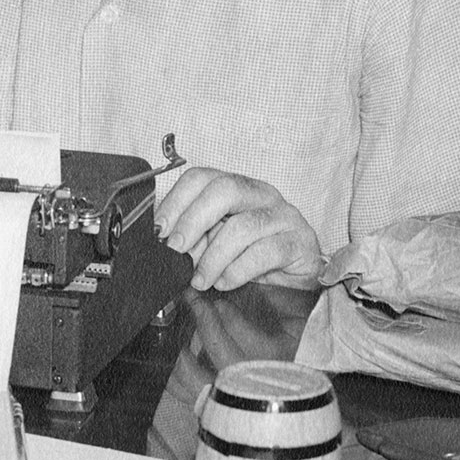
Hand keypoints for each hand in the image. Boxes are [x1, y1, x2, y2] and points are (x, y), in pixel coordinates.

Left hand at [153, 167, 324, 290]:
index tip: (160, 229)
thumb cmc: (254, 259)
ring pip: (243, 225)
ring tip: (200, 279)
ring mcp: (284, 216)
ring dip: (213, 256)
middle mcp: (261, 194)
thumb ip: (195, 238)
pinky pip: (266, 252)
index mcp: (237, 188)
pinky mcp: (299, 242)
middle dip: (193, 220)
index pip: (202, 177)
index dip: (176, 200)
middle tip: (177, 249)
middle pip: (224, 189)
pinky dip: (238, 270)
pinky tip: (225, 282)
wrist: (298, 281)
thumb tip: (164, 242)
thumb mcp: (217, 244)